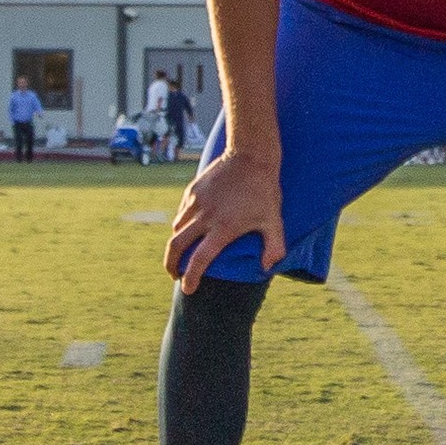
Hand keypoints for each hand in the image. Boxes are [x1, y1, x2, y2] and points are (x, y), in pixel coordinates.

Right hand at [165, 141, 285, 292]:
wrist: (250, 155)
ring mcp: (196, 202)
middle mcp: (204, 217)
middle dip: (171, 265)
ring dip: (177, 243)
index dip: (191, 278)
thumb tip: (267, 268)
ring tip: (183, 251)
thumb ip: (274, 247)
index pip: (199, 260)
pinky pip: (182, 212)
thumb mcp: (274, 220)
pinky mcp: (193, 190)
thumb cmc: (265, 190)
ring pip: (177, 228)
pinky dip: (182, 223)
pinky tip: (190, 227)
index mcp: (222, 229)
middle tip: (174, 275)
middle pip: (176, 247)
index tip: (188, 289)